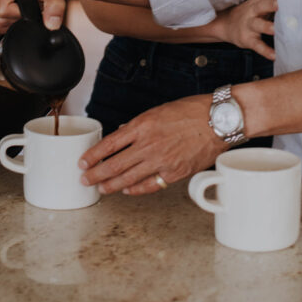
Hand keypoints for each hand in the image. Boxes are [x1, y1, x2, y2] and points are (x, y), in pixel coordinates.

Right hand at [0, 0, 69, 34]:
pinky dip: (4, 24)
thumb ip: (54, 6)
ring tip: (25, 9)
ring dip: (11, 22)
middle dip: (17, 20)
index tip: (33, 8)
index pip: (3, 12)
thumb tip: (51, 24)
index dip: (20, 16)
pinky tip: (16, 15)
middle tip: (31, 7)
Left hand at [79, 95, 225, 195]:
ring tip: (101, 188)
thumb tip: (122, 134)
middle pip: (114, 165)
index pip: (110, 144)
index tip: (83, 162)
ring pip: (129, 179)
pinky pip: (150, 185)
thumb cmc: (192, 111)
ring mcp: (161, 161)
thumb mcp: (159, 110)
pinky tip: (127, 191)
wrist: (219, 120)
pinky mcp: (174, 173)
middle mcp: (149, 145)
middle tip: (85, 179)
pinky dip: (136, 190)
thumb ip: (139, 125)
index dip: (94, 155)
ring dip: (111, 185)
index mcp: (143, 125)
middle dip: (96, 174)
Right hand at [214, 0, 276, 57]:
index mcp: (258, 1)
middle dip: (271, 4)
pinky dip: (265, 51)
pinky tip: (274, 55)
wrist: (226, 25)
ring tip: (276, 30)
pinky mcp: (248, 40)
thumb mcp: (258, 1)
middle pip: (261, 5)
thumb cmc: (250, 12)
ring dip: (268, 27)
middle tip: (281, 3)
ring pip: (259, 25)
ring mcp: (249, 25)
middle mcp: (253, 11)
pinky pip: (257, 45)